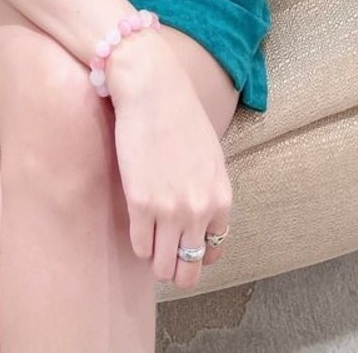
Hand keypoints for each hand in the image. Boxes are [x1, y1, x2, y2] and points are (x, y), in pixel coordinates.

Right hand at [106, 34, 231, 290]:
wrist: (152, 88)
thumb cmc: (180, 115)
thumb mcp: (209, 157)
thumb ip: (208, 192)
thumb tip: (198, 221)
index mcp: (221, 198)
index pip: (213, 251)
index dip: (196, 253)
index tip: (184, 246)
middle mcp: (199, 210)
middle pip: (190, 270)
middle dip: (177, 270)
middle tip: (165, 256)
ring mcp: (169, 210)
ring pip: (163, 267)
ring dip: (156, 262)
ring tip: (150, 244)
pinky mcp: (140, 203)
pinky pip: (140, 247)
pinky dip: (138, 244)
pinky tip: (136, 226)